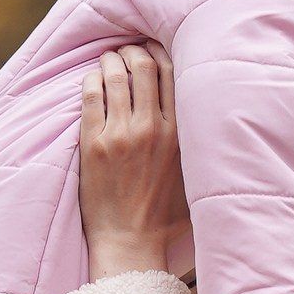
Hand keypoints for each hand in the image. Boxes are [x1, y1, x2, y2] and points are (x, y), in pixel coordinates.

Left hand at [79, 45, 192, 281]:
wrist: (130, 244)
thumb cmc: (163, 217)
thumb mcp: (193, 176)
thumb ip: (196, 144)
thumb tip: (202, 130)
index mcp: (180, 134)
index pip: (171, 73)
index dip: (158, 51)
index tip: (149, 50)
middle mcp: (153, 129)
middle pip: (144, 65)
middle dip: (132, 51)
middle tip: (124, 52)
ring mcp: (122, 135)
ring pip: (116, 75)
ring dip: (110, 60)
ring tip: (107, 61)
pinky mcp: (95, 144)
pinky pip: (91, 95)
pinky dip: (91, 79)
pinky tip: (91, 79)